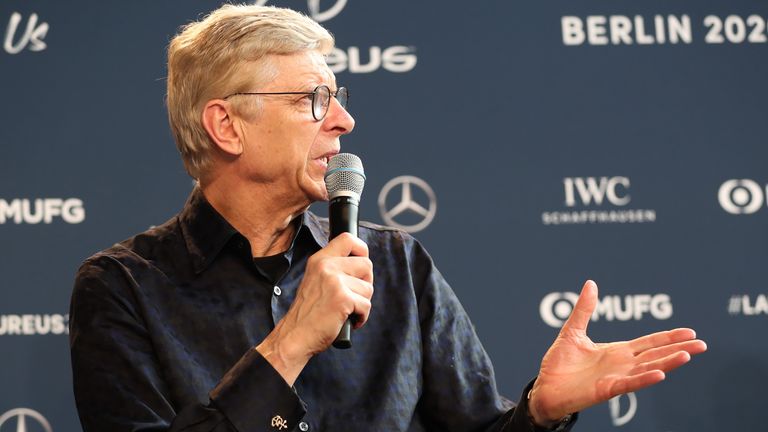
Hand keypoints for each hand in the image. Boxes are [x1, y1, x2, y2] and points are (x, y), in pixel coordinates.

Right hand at [256, 233, 373, 384]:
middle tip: (353, 296)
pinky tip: (348, 321)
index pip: (348, 239)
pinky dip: (361, 317)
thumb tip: (361, 265)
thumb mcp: (316, 280)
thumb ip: (334, 269)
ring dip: (362, 303)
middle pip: (366, 264)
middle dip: (366, 283)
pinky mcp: (342, 298)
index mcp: (319, 259)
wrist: (295, 336)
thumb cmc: (308, 313)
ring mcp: (334, 281)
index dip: (362, 250)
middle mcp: (326, 266)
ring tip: (346, 311)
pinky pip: (366, 305)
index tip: (361, 266)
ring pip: (368, 288)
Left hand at [528, 280, 706, 426]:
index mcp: (616, 351)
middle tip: (701, 344)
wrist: (545, 387)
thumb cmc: (559, 364)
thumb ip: (584, 309)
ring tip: (687, 355)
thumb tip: (591, 283)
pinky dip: (645, 379)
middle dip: (677, 349)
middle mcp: (621, 364)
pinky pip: (629, 384)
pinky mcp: (607, 390)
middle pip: (655, 355)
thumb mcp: (573, 331)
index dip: (668, 337)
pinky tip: (660, 374)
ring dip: (667, 363)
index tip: (689, 332)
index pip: (648, 343)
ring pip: (648, 369)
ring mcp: (616, 377)